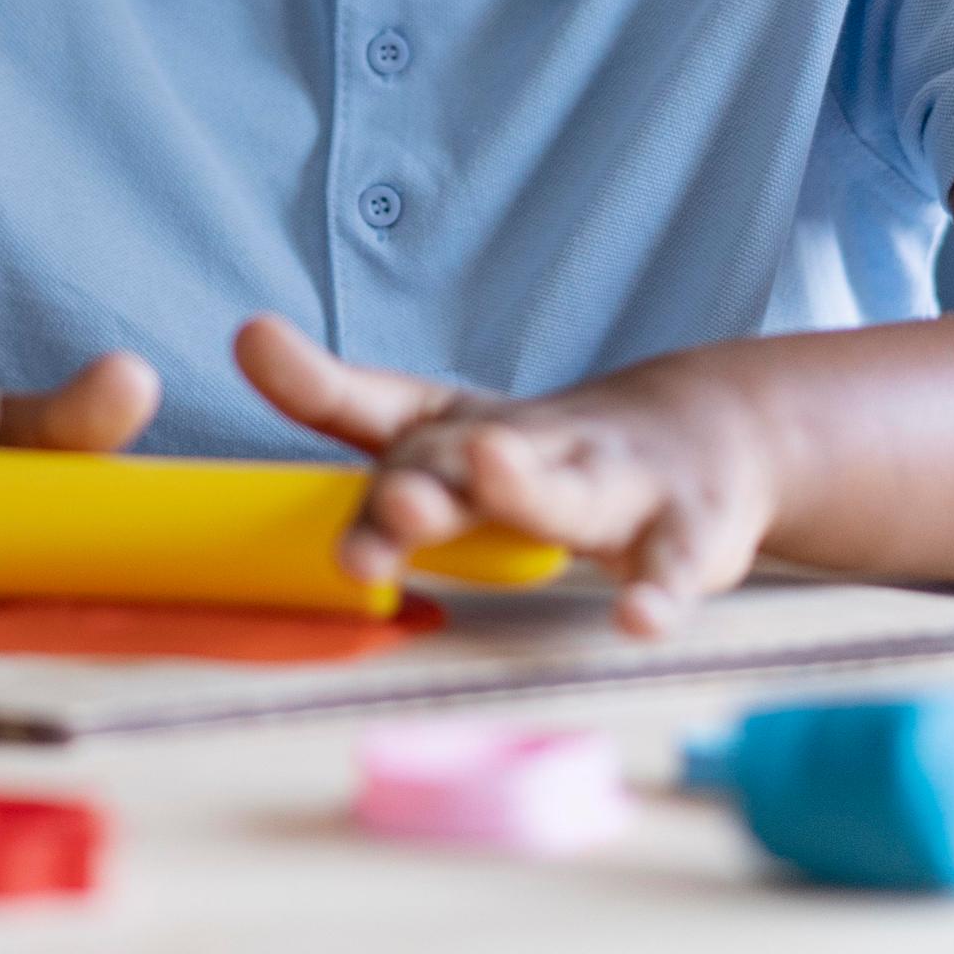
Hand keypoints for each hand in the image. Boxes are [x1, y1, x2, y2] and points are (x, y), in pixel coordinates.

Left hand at [233, 314, 780, 636]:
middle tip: (386, 494)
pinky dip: (658, 592)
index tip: (253, 341)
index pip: (383, 410)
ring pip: (571, 491)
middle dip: (424, 482)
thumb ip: (339, 399)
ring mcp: (614, 486)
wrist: (709, 433)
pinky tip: (637, 619)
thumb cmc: (542, 450)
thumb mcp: (438, 429)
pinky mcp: (686, 533)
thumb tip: (243, 334)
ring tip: (494, 472)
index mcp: (464, 430)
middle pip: (468, 461)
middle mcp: (533, 446)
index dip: (316, 385)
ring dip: (530, 486)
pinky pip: (673, 566)